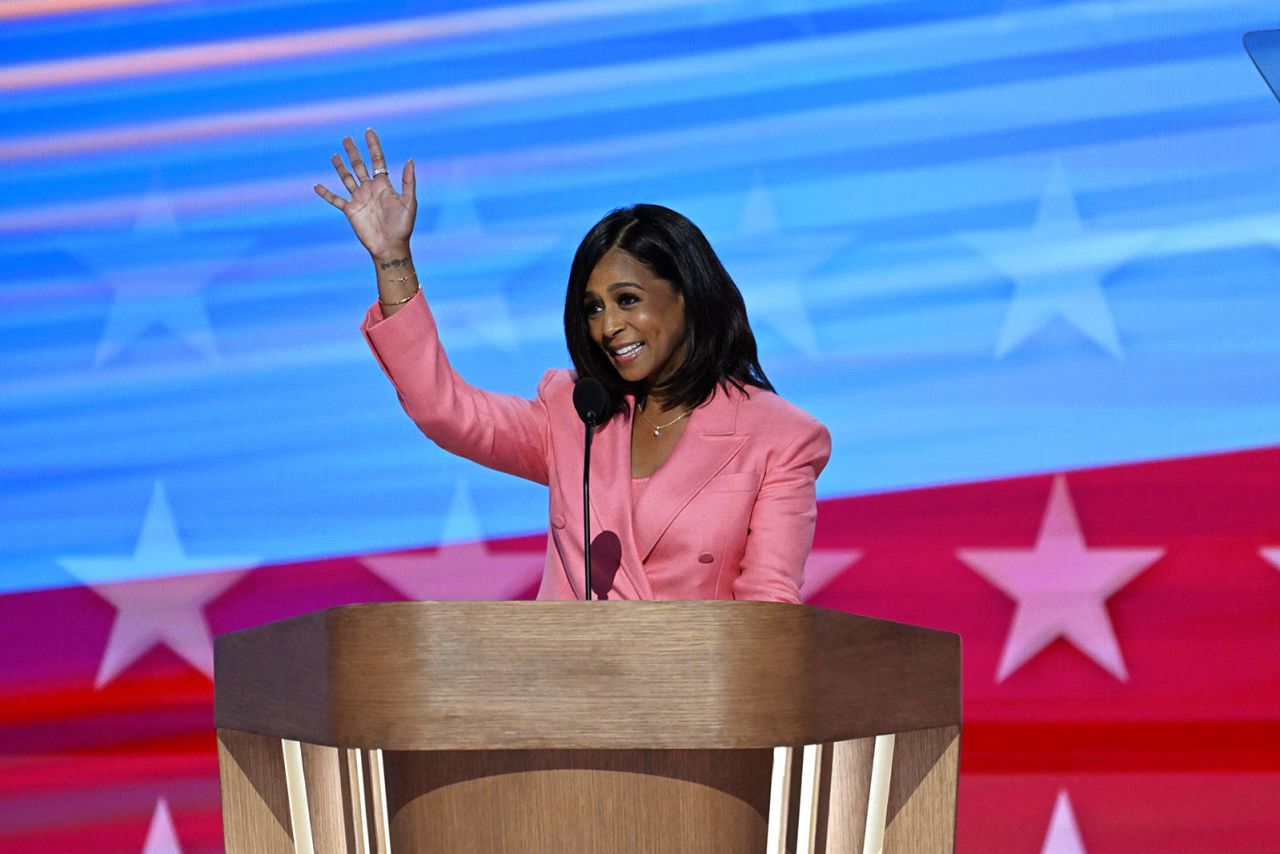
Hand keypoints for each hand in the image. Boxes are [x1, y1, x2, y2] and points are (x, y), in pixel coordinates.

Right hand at [314, 128, 415, 261]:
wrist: (390, 246)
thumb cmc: (402, 226)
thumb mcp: (408, 202)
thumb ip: (408, 181)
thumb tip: (410, 159)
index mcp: (384, 185)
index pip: (377, 160)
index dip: (373, 146)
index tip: (369, 132)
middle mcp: (370, 189)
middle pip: (359, 165)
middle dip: (353, 152)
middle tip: (347, 138)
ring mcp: (359, 199)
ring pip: (347, 178)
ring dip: (340, 166)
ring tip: (334, 154)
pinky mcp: (350, 210)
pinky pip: (335, 199)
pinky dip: (325, 193)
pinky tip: (316, 186)